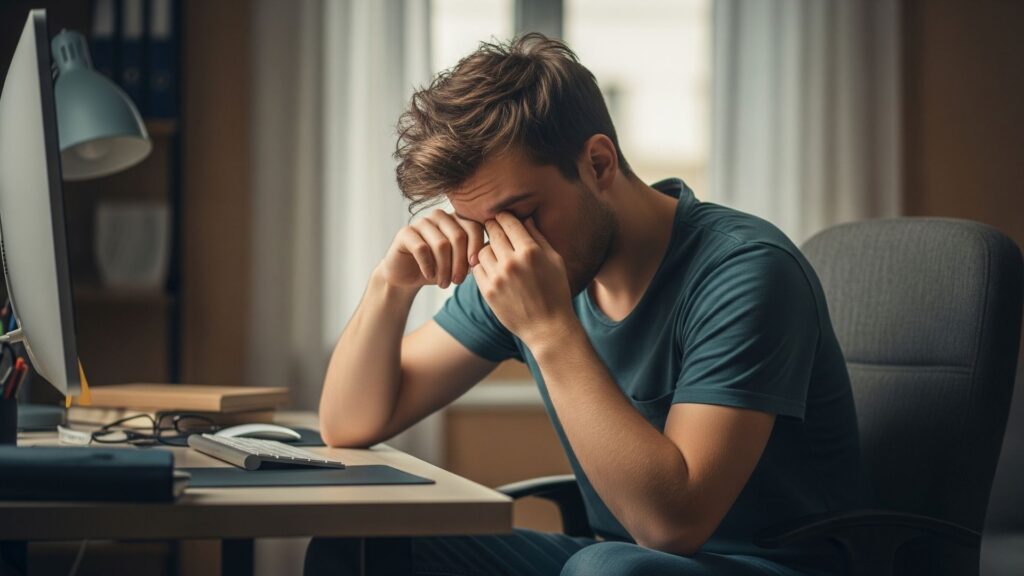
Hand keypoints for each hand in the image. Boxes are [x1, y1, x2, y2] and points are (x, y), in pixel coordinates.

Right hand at [378, 209, 484, 289]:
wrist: (408, 276)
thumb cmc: (439, 269)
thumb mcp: (461, 264)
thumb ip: (475, 256)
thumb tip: (490, 254)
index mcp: (456, 219)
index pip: (474, 227)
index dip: (476, 248)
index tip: (475, 267)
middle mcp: (440, 216)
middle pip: (458, 236)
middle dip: (460, 263)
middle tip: (458, 282)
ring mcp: (421, 222)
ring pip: (441, 244)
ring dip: (444, 269)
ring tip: (444, 284)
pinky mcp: (405, 232)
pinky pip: (422, 248)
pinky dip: (428, 266)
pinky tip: (429, 276)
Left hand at [475, 213, 577, 348]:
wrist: (547, 327)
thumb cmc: (556, 291)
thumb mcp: (555, 261)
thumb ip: (539, 237)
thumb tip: (525, 218)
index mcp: (530, 251)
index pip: (508, 222)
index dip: (504, 217)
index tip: (503, 217)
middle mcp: (511, 262)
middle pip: (492, 232)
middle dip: (493, 227)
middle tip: (494, 228)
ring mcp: (498, 278)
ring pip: (482, 250)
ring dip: (488, 249)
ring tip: (496, 253)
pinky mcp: (488, 292)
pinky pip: (477, 269)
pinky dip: (483, 267)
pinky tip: (492, 269)